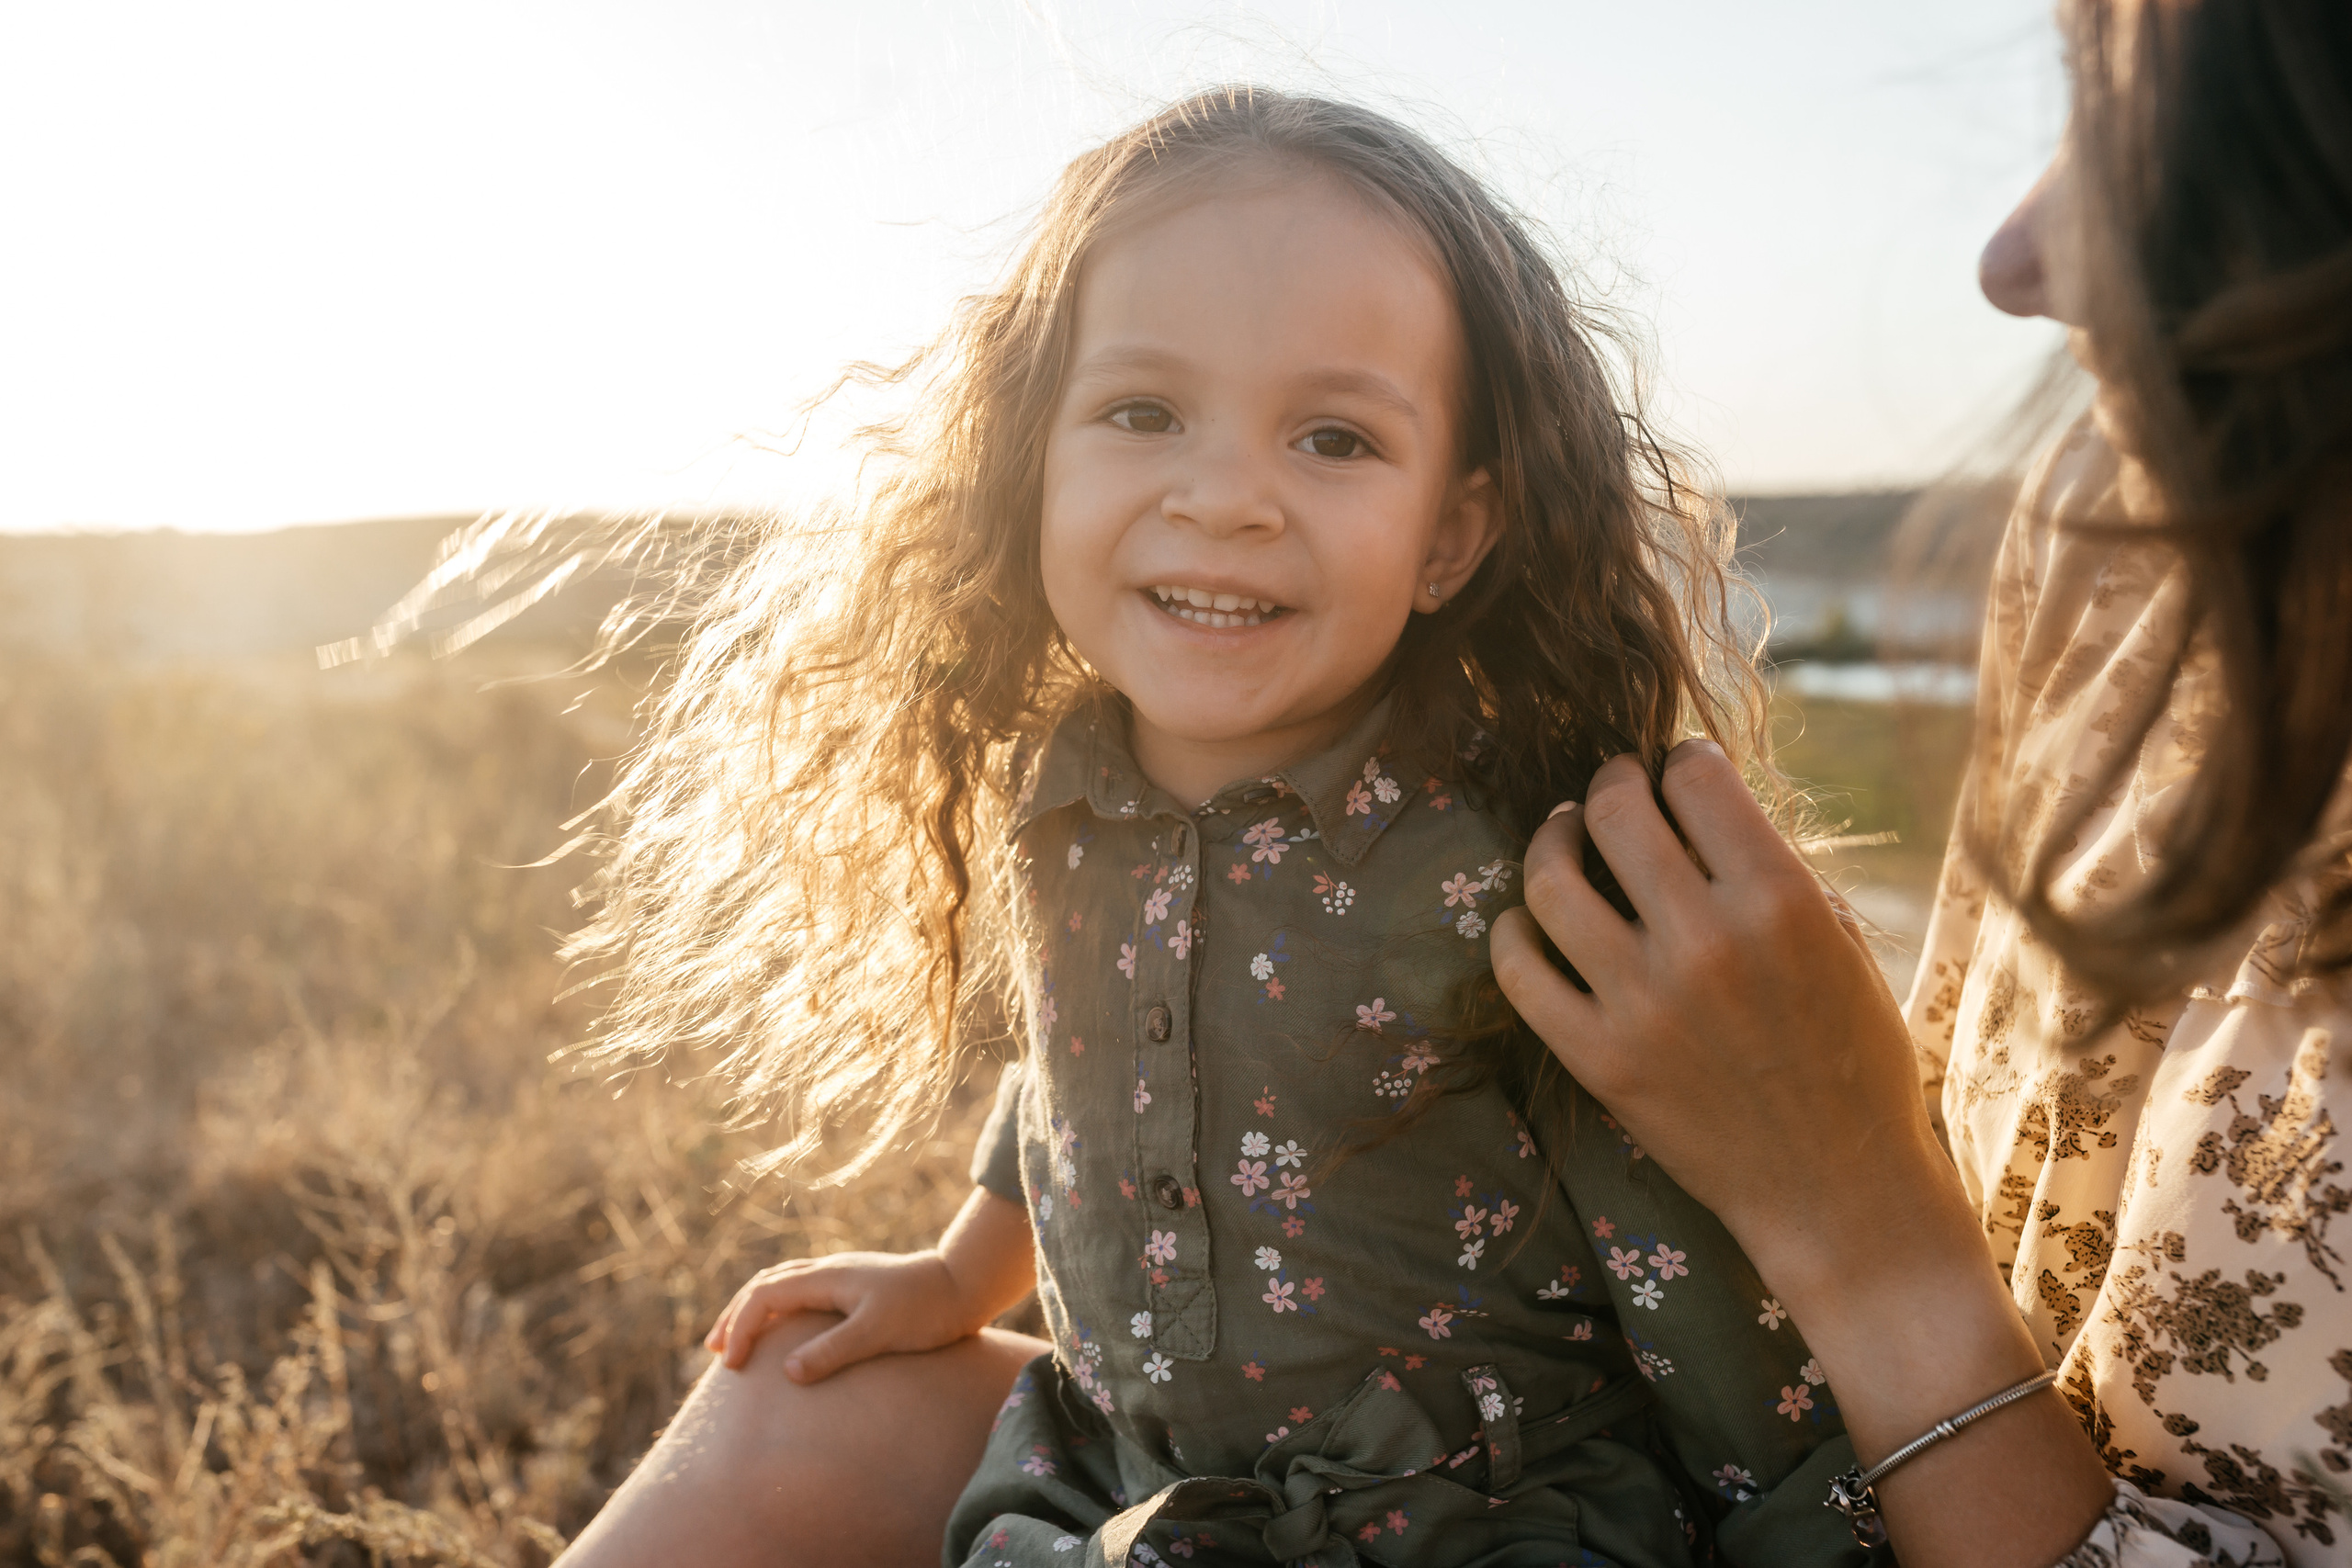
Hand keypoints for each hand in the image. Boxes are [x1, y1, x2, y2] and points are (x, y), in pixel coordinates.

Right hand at [705, 1185, 1035, 1383]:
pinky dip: (778, 1309)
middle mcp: (828, 1271)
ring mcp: (840, 1277)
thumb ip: (834, 1350)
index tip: (731, 1365)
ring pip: (781, 1285)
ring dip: (754, 1310)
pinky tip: (782, 1332)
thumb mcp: (879, 1332)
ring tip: (736, 1340)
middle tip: (715, 1352)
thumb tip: (787, 1371)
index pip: (765, 1295)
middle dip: (736, 1316)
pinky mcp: (852, 1288)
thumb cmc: (924, 1309)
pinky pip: (801, 1292)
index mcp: (827, 1277)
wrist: (963, 1285)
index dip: (742, 1328)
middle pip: (766, 1285)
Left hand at [1492, 741, 2113, 1566]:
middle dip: (1611, 782)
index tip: (1675, 769)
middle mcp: (1704, 942)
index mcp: (1779, 901)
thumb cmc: (1854, 1061)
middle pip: (1617, 812)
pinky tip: (1525, 921)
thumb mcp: (1842, 944)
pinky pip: (1520, 974)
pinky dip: (1512, 934)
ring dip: (1551, 840)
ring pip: (1552, 882)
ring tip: (1563, 833)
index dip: (1679, 760)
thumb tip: (1702, 808)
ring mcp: (1642, 1003)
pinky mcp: (1599, 1060)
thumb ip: (1772, 871)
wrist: (1840, 1192)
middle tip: (1613, 787)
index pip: (1695, 780)